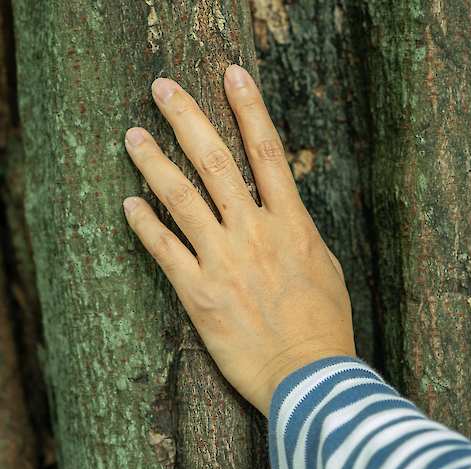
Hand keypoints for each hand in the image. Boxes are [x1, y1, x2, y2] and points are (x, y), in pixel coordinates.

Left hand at [123, 65, 354, 415]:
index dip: (248, 108)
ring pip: (181, 198)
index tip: (232, 74)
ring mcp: (224, 262)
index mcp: (293, 225)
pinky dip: (144, 224)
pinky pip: (164, 250)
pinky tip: (129, 204)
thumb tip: (282, 215)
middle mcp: (256, 234)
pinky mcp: (200, 294)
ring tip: (132, 136)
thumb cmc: (326, 326)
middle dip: (186, 118)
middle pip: (216, 162)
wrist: (311, 377)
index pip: (268, 152)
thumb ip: (300, 235)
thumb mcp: (327, 269)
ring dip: (153, 162)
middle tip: (161, 89)